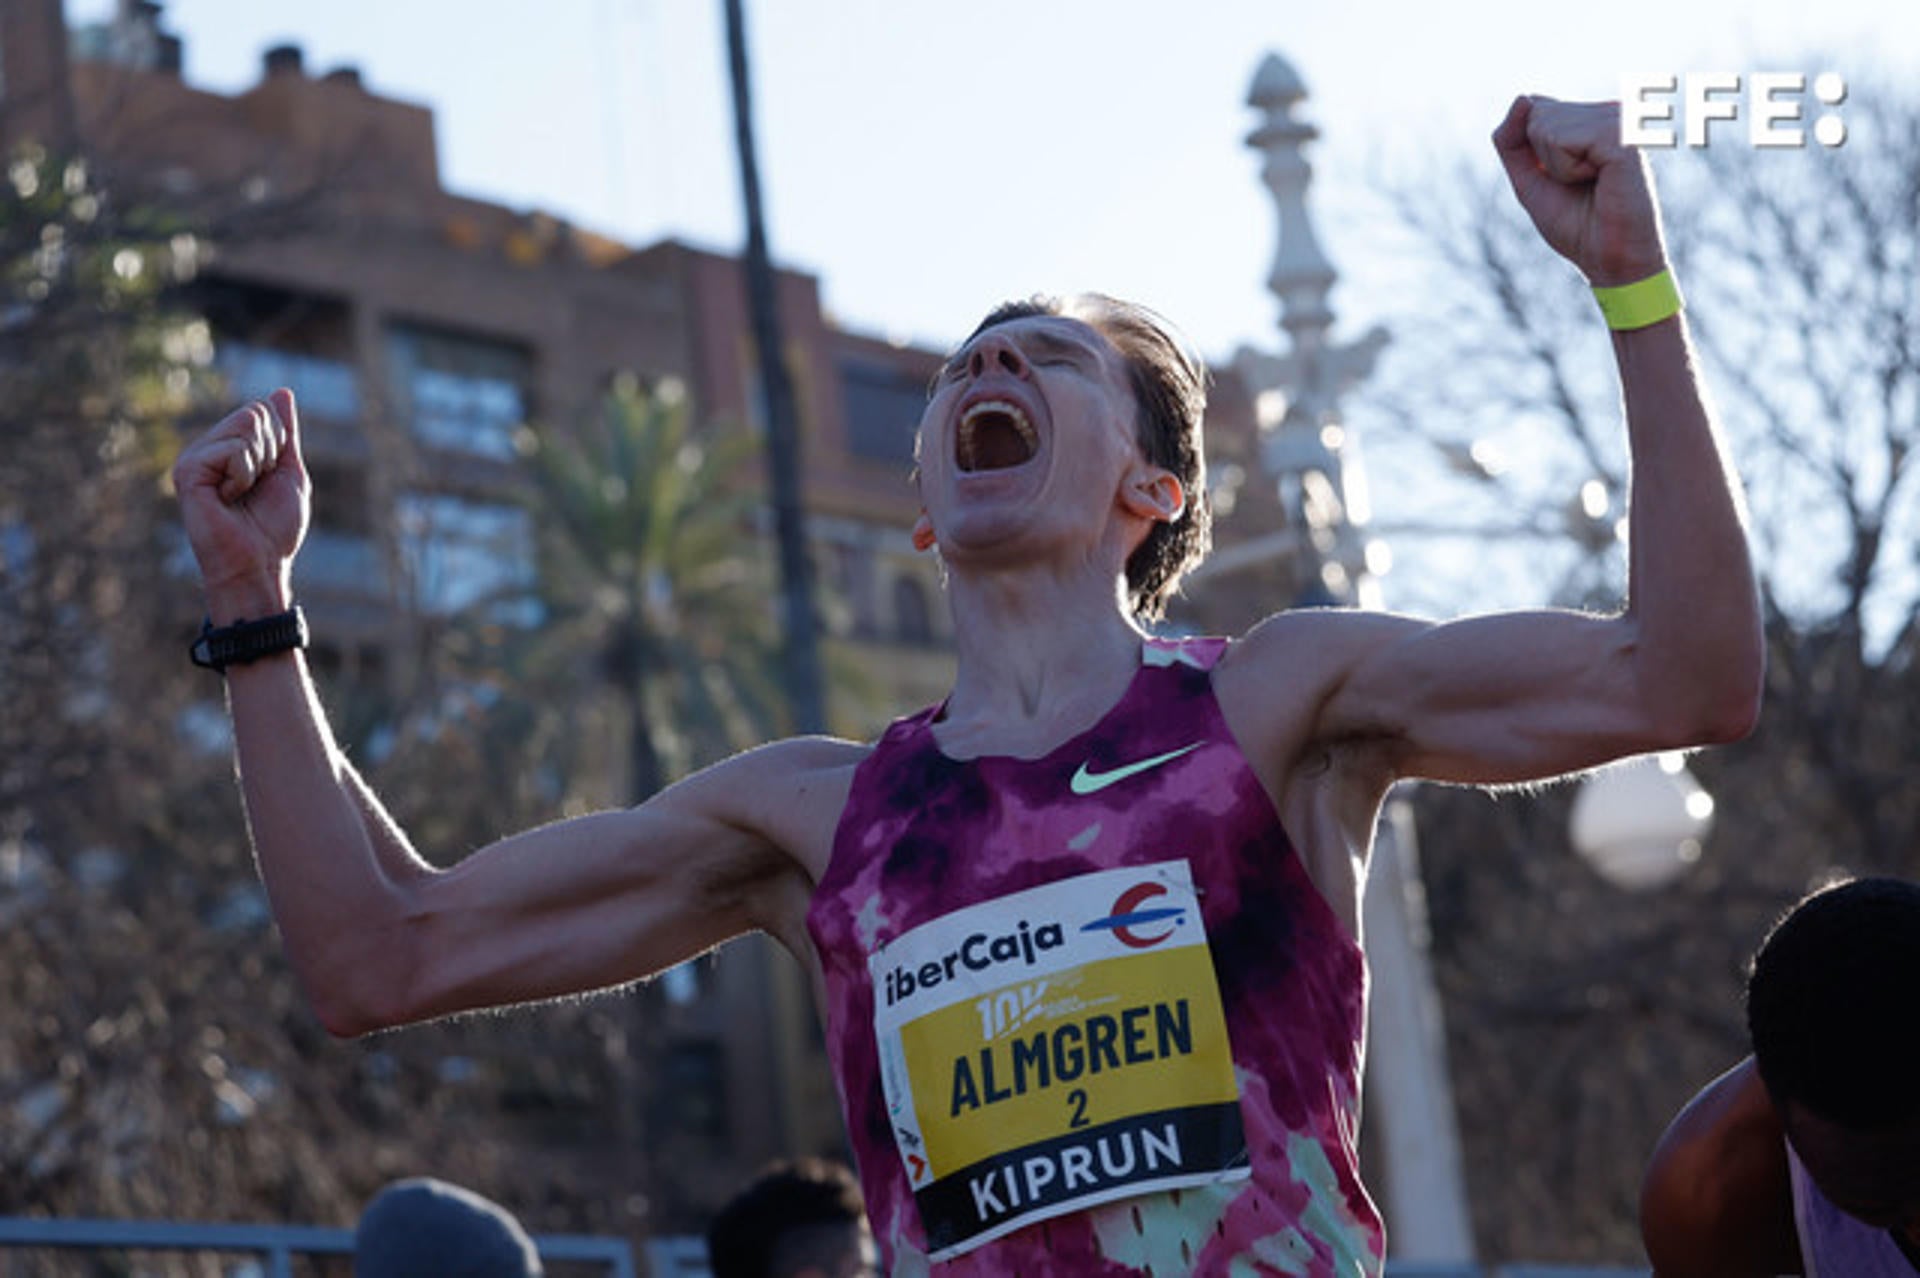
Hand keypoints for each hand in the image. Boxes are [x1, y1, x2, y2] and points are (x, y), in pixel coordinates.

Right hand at [171, 388, 309, 617]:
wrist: (260, 564)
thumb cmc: (274, 527)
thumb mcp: (288, 471)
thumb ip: (284, 433)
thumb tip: (281, 392)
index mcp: (227, 447)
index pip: (263, 411)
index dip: (279, 444)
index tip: (267, 478)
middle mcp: (206, 449)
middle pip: (255, 413)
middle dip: (270, 451)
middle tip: (255, 488)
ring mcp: (193, 458)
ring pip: (245, 425)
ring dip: (258, 464)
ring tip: (240, 494)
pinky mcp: (186, 471)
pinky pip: (232, 450)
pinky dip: (243, 476)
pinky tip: (228, 498)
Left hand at [1493, 95, 1667, 286]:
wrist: (1609, 259)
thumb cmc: (1575, 223)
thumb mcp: (1528, 180)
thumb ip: (1512, 140)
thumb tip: (1522, 98)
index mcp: (1592, 118)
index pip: (1532, 107)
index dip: (1531, 151)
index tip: (1563, 178)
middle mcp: (1608, 111)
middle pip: (1535, 114)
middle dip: (1542, 158)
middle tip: (1577, 184)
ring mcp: (1618, 119)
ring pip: (1545, 124)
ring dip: (1555, 166)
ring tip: (1589, 183)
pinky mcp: (1622, 135)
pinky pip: (1562, 139)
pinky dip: (1566, 169)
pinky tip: (1597, 180)